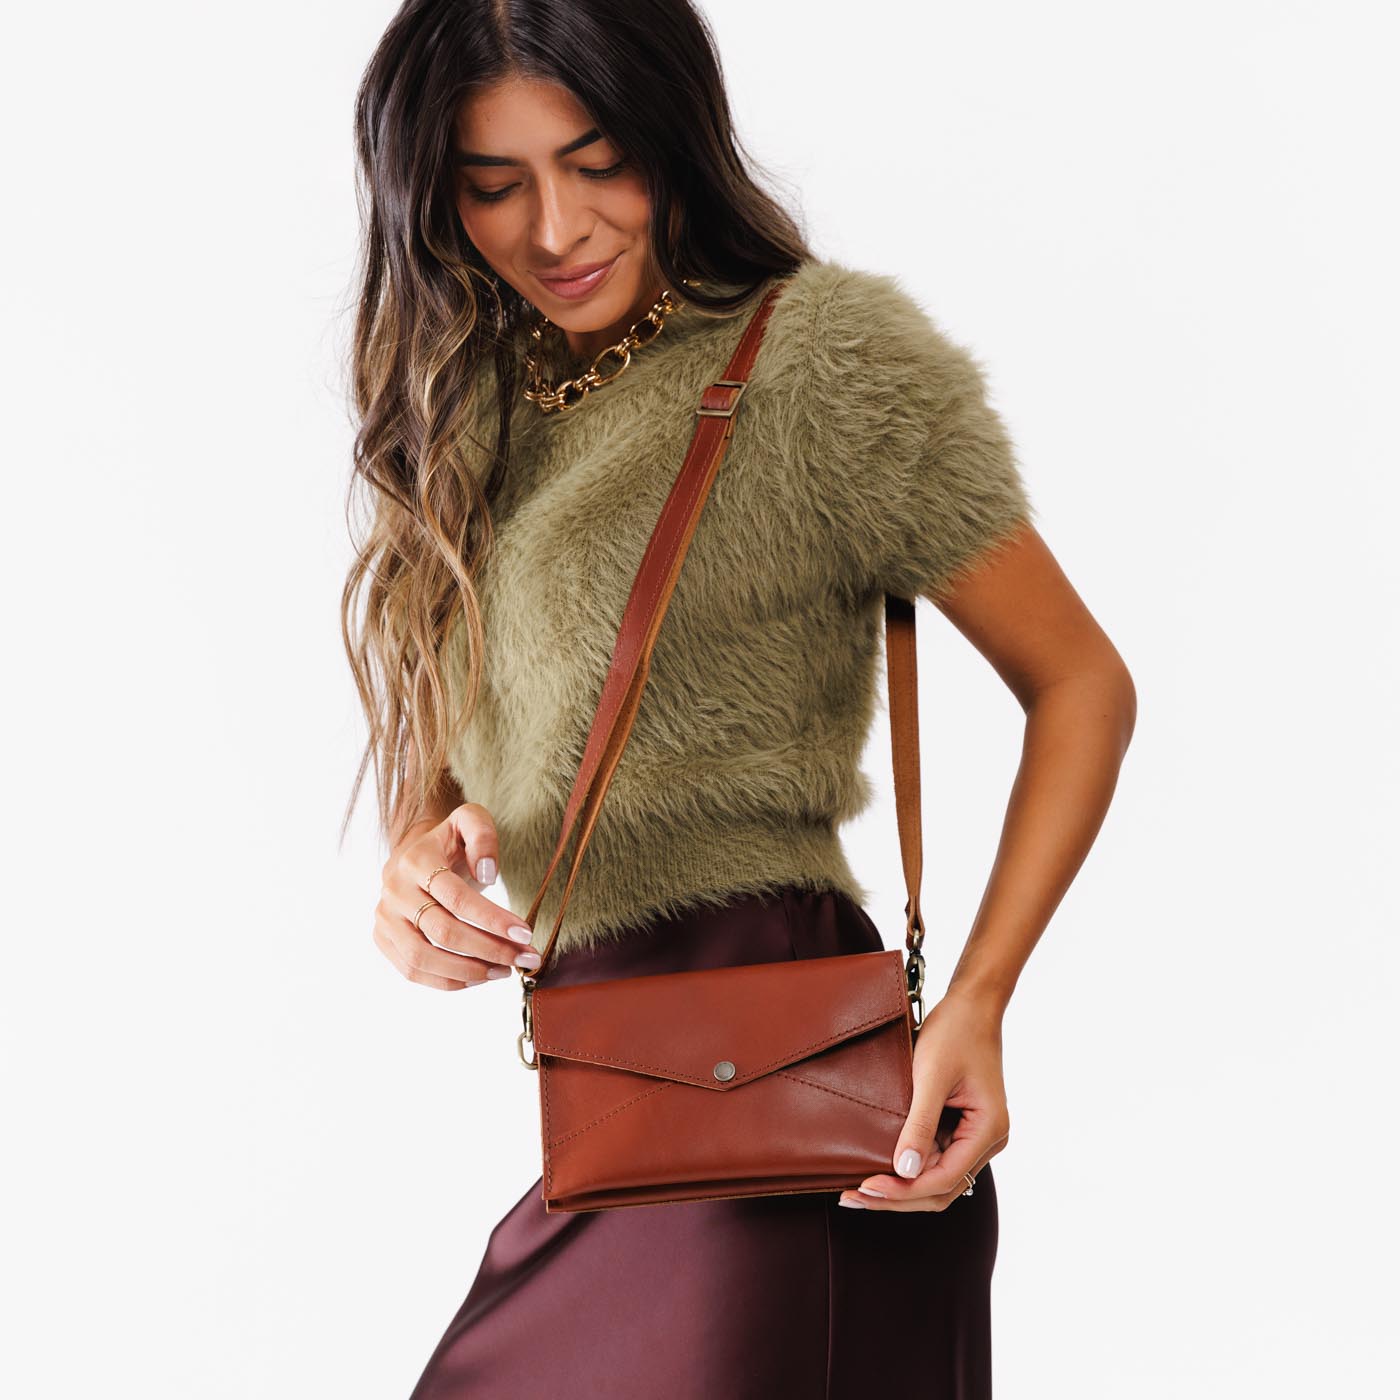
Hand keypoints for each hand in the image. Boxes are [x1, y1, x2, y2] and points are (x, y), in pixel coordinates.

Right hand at [373, 802, 540, 989]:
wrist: (415, 852)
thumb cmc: (450, 841)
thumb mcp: (470, 820)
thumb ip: (483, 837)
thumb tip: (488, 873)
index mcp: (415, 861)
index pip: (457, 898)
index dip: (492, 919)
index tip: (525, 934)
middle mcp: (394, 891)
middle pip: (443, 932)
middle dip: (489, 949)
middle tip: (523, 957)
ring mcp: (385, 918)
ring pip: (423, 958)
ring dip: (469, 971)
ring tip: (504, 971)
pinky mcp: (383, 939)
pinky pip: (411, 970)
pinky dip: (446, 981)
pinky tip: (478, 977)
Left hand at [838, 985, 1010, 1210]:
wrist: (970, 1005)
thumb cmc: (954, 1033)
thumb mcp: (931, 1076)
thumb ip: (920, 1124)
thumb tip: (905, 1170)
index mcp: (988, 1130)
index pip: (943, 1178)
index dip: (904, 1189)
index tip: (866, 1186)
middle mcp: (987, 1140)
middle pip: (941, 1188)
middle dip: (898, 1196)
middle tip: (854, 1196)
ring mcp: (975, 1135)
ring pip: (937, 1178)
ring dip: (901, 1186)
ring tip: (860, 1189)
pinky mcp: (960, 1126)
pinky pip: (935, 1157)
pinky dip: (908, 1166)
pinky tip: (879, 1166)